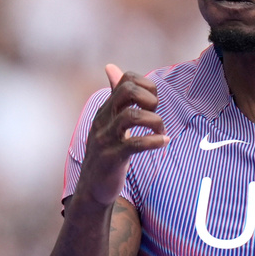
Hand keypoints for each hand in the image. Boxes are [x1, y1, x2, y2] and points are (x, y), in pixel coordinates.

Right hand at [79, 64, 167, 205]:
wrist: (92, 188)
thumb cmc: (105, 152)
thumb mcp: (108, 121)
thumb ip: (114, 96)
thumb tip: (111, 67)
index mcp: (106, 109)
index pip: (126, 80)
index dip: (147, 86)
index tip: (153, 104)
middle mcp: (104, 120)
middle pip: (128, 91)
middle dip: (150, 99)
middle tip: (156, 115)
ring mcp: (106, 138)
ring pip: (131, 116)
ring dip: (154, 121)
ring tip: (161, 132)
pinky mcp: (112, 158)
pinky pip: (134, 144)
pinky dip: (154, 141)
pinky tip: (163, 142)